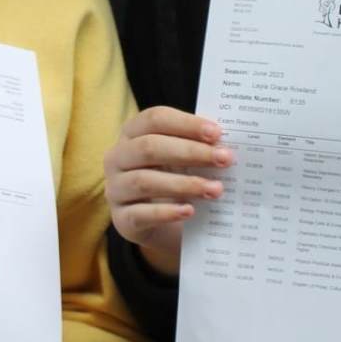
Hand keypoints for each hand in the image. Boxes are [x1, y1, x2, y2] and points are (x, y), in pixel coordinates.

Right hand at [102, 106, 229, 274]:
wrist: (159, 222)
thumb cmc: (172, 178)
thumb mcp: (180, 158)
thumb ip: (197, 146)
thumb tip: (225, 144)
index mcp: (131, 133)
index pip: (154, 119)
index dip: (186, 124)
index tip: (217, 133)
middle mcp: (117, 158)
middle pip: (149, 148)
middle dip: (190, 152)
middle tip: (224, 159)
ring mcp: (115, 189)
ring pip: (145, 181)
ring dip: (185, 184)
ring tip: (216, 189)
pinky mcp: (122, 219)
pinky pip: (141, 214)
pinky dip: (167, 212)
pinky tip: (190, 211)